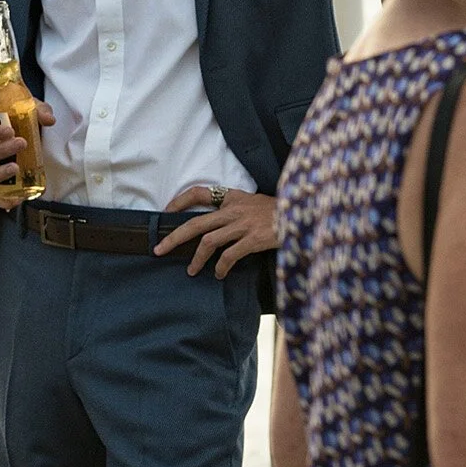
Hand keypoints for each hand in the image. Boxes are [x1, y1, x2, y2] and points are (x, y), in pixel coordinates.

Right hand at [0, 103, 53, 209]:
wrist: (35, 137)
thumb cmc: (27, 120)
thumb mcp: (33, 111)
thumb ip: (40, 110)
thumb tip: (48, 120)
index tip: (10, 131)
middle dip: (0, 149)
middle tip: (22, 144)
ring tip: (16, 168)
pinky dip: (1, 200)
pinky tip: (14, 201)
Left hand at [154, 189, 278, 276]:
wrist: (306, 213)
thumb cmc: (283, 211)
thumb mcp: (258, 202)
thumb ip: (238, 209)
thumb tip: (219, 225)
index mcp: (235, 197)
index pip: (199, 193)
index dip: (180, 201)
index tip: (166, 212)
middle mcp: (235, 210)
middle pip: (195, 224)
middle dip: (174, 238)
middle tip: (159, 250)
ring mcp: (244, 225)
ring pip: (208, 242)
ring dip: (196, 259)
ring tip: (192, 271)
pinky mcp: (253, 239)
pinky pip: (229, 256)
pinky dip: (221, 267)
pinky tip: (220, 274)